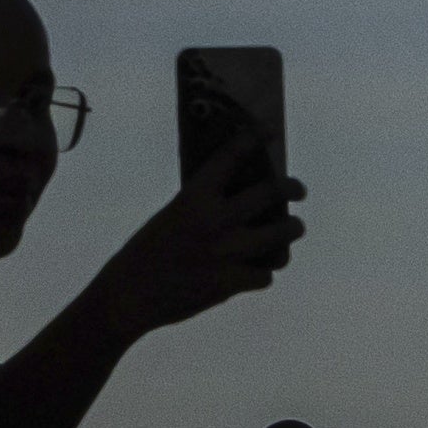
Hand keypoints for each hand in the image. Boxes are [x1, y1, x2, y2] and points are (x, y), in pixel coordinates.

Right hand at [96, 137, 304, 340]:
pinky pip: (265, 274)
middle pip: (272, 193)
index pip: (229, 158)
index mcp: (193, 198)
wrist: (129, 296)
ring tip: (292, 228)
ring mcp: (227, 253)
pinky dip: (262, 273)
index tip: (267, 131)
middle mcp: (215, 221)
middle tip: (297, 189)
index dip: (252, 140)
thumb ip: (202, 205)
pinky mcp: (231, 283)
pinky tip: (256, 271)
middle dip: (292, 188)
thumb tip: (236, 196)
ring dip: (291, 230)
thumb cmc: (146, 253)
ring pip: (282, 234)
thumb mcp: (171, 216)